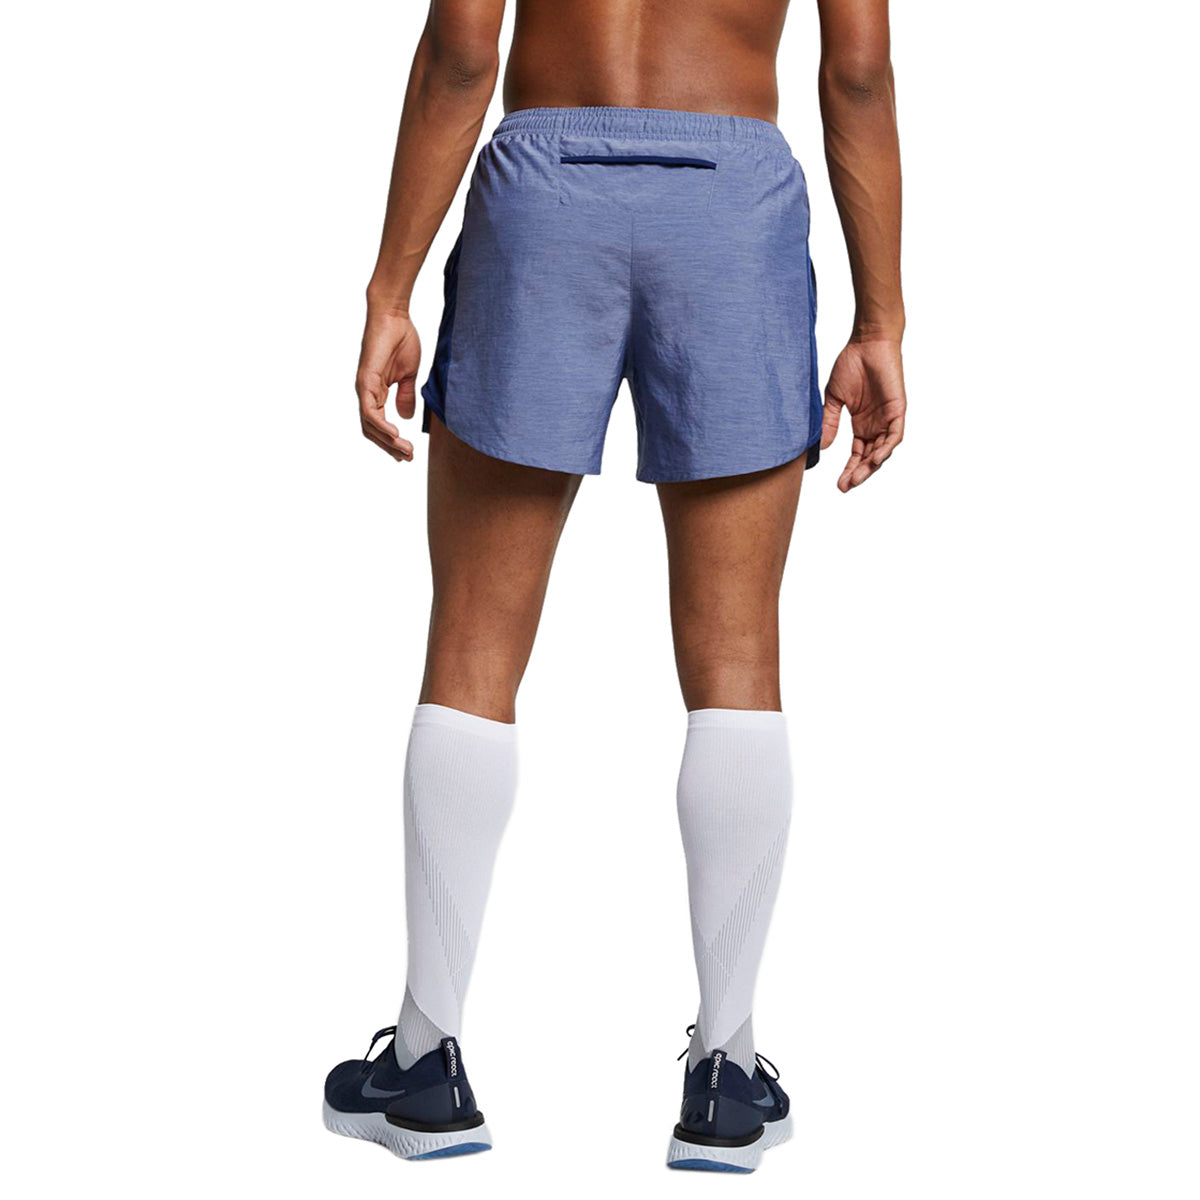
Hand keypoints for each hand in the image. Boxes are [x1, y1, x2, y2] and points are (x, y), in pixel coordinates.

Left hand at [356, 311, 421, 461]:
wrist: (394, 316)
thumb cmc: (401, 339)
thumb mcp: (408, 375)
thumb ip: (405, 396)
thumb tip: (405, 418)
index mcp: (376, 392)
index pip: (379, 425)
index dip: (391, 442)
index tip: (408, 453)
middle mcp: (366, 393)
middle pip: (372, 430)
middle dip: (390, 447)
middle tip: (408, 458)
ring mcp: (364, 388)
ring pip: (370, 425)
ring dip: (387, 442)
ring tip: (405, 451)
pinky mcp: (365, 381)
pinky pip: (370, 411)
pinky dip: (382, 425)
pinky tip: (396, 434)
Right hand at [820, 339, 906, 491]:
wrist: (867, 342)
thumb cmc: (851, 364)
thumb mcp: (834, 398)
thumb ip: (830, 422)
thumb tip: (823, 447)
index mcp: (861, 424)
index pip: (858, 454)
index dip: (849, 469)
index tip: (838, 484)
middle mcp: (876, 425)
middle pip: (870, 457)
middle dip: (859, 473)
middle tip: (846, 486)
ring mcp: (888, 418)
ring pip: (883, 450)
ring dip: (871, 466)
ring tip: (857, 478)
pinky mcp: (898, 410)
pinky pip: (894, 435)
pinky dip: (886, 449)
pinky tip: (875, 460)